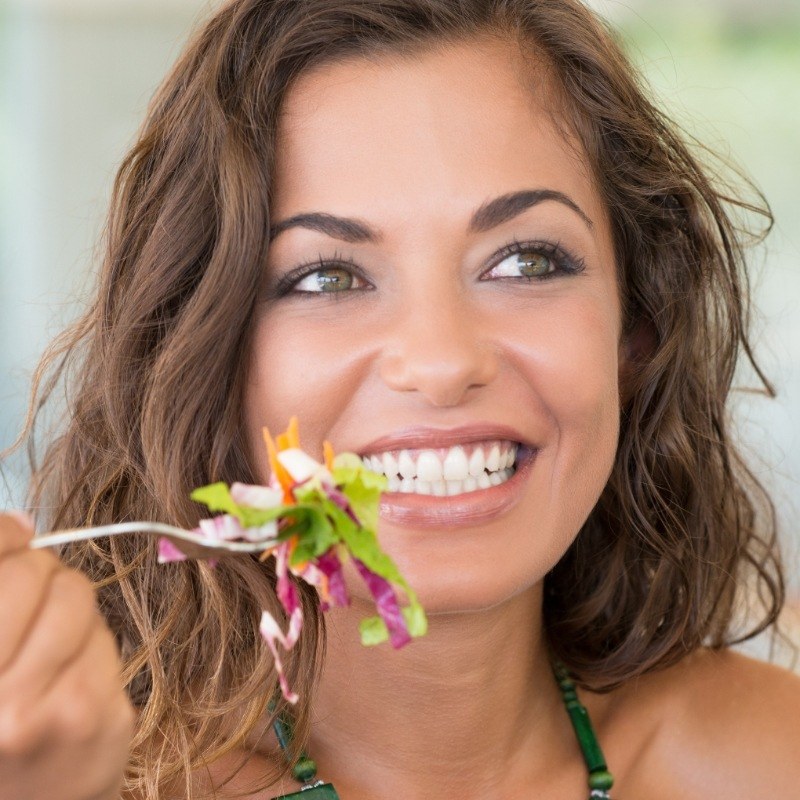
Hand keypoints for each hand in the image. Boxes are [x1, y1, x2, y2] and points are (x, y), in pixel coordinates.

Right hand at [0, 513, 134, 799]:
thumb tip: (18, 523)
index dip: (5, 540)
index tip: (13, 538)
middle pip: (40, 574)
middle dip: (35, 577)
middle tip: (25, 604)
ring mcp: (54, 712)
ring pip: (79, 597)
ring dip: (66, 612)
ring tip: (44, 650)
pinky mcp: (104, 717)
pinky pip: (105, 639)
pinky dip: (89, 648)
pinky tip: (68, 680)